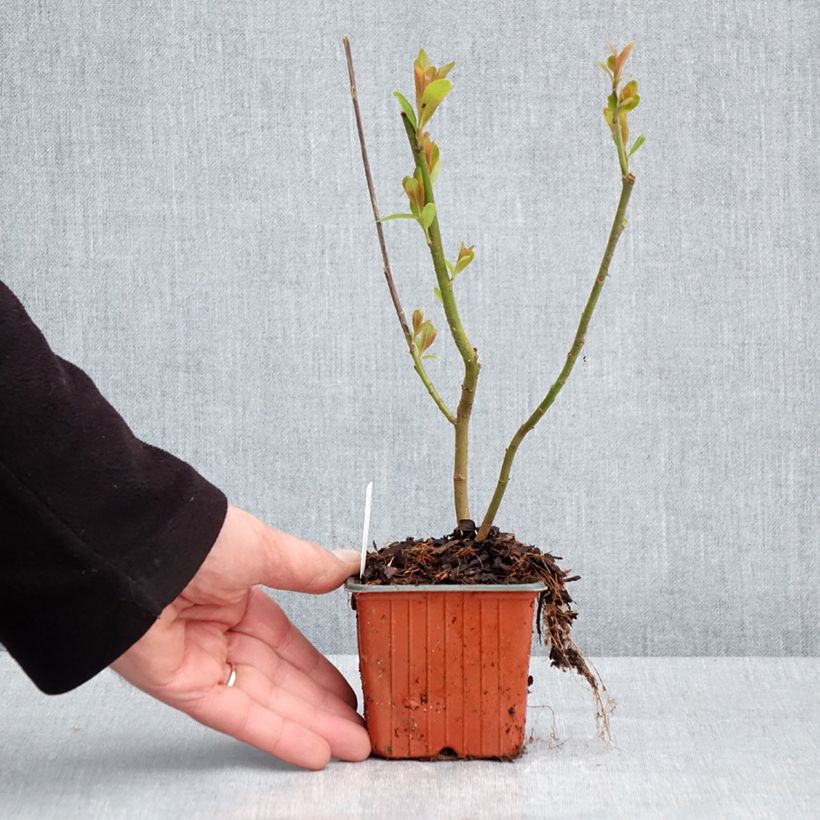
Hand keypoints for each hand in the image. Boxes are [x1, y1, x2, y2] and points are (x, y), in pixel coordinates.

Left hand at [111, 504, 368, 769]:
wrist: (137, 550)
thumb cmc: (197, 539)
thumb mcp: (264, 549)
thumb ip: (307, 567)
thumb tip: (348, 563)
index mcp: (240, 599)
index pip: (288, 645)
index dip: (320, 670)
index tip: (349, 690)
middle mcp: (222, 634)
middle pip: (282, 680)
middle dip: (323, 707)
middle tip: (361, 730)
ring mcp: (202, 662)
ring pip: (267, 702)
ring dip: (310, 727)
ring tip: (352, 746)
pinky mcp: (182, 687)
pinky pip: (237, 716)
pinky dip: (276, 734)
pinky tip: (313, 749)